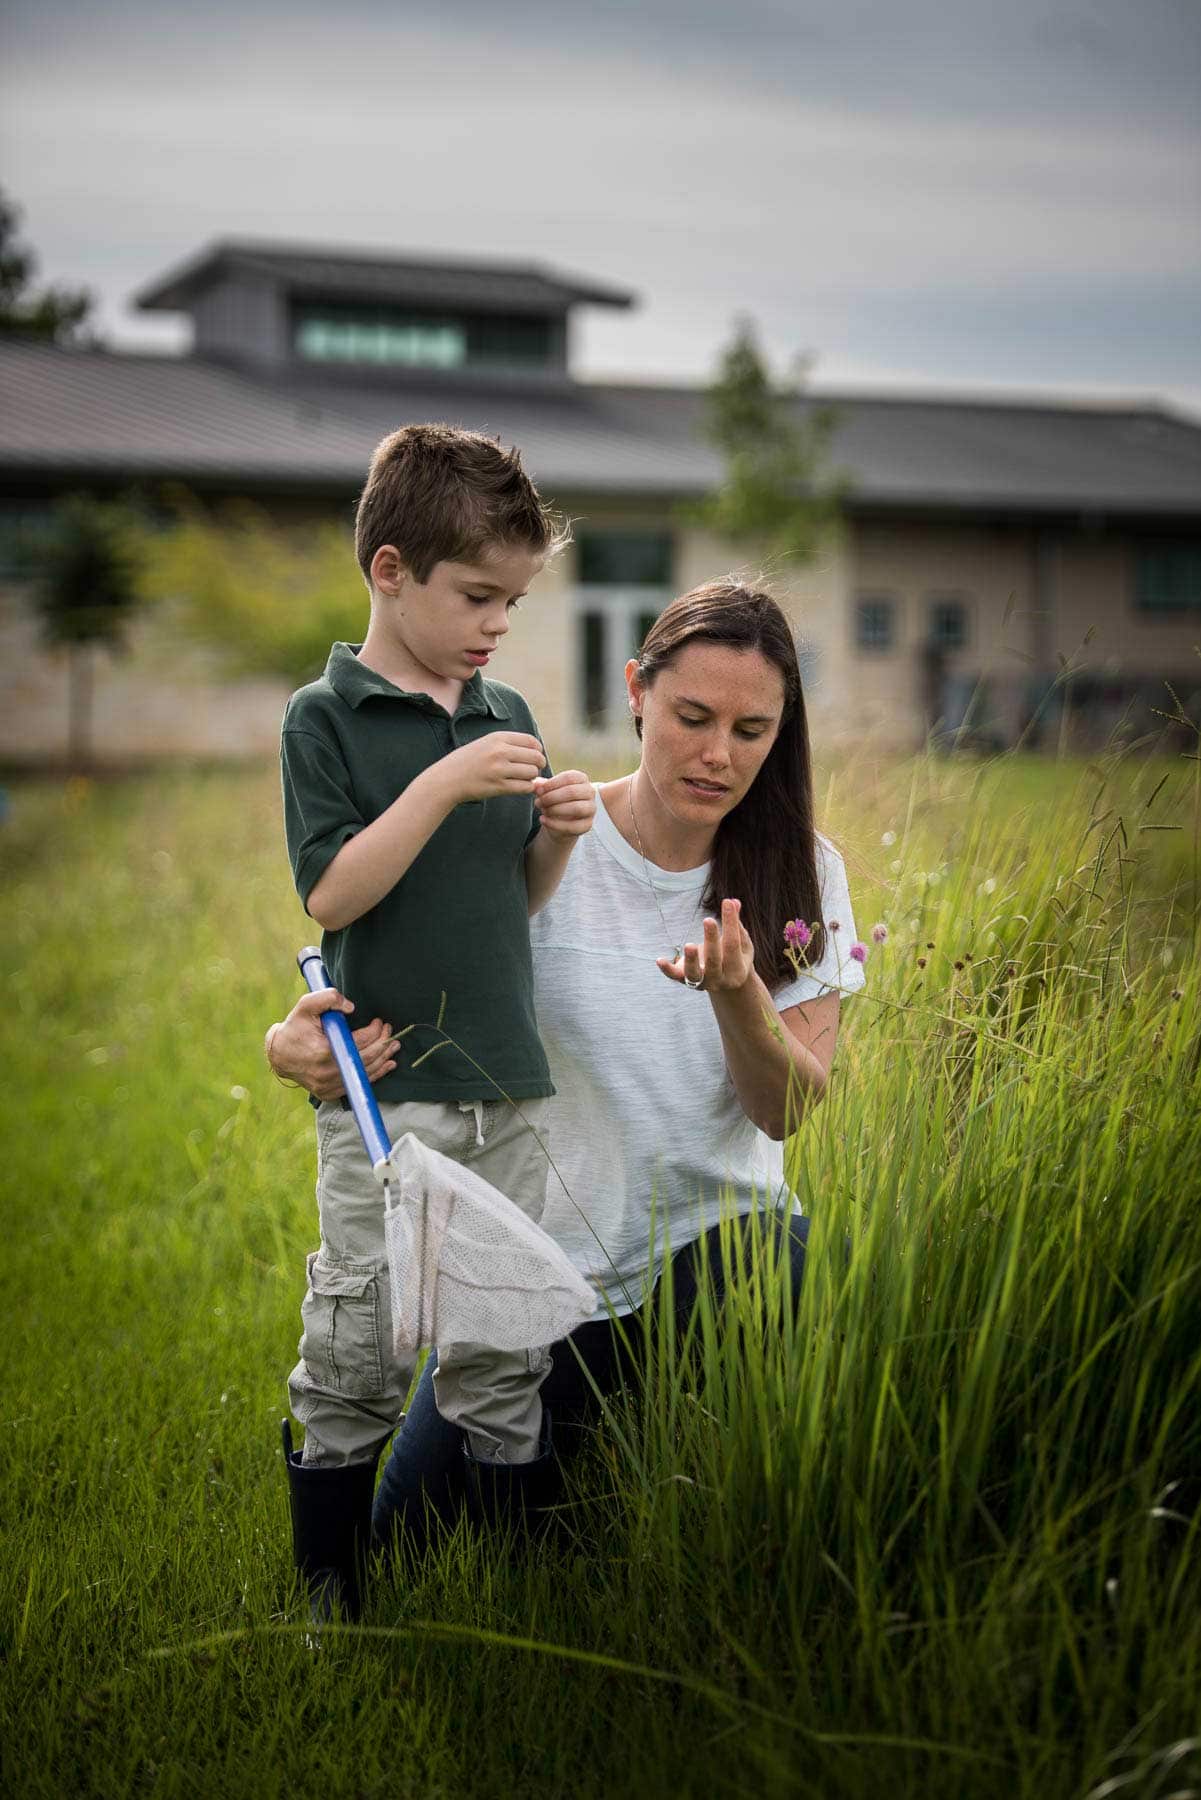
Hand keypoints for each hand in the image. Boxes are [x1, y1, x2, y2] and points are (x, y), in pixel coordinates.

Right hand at [265, 988, 397, 1100]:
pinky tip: (386, 1065)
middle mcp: (327, 1072)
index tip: (380, 1022)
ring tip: (393, 1047)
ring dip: (383, 1060)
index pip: (359, 1042)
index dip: (374, 1031)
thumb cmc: (295, 1028)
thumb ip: (327, 998)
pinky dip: (374, 1075)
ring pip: (364, 1074)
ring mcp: (328, 1085)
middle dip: (382, 1044)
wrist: (280, 1055)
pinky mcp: (329, 1093)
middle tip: (390, 1032)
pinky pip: (357, 1084)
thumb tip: (351, 1006)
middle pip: (365, 1059)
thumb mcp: (306, 1006)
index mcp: (324, 1051)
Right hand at [440, 732, 545, 804]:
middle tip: (531, 770)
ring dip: (531, 778)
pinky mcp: (498, 787)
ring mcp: (499, 770)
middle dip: (538, 765)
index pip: (531, 741)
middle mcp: (499, 751)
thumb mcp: (485, 744)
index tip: (534, 757)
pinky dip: (526, 788)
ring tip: (522, 778)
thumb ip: (507, 744)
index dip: (538, 750)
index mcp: (497, 738)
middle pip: (535, 757)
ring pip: (532, 773)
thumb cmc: (467, 762)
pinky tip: (518, 786)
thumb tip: (536, 751)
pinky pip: (525, 787)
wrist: (447, 779)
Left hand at [533, 770, 594, 840]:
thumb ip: (542, 786)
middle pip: (572, 792)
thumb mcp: (547, 790)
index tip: (538, 790)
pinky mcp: (587, 825)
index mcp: (581, 779)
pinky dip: (555, 824)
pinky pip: (573, 826)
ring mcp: (591, 809)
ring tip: (543, 810)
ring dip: (555, 810)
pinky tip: (543, 820)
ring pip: (576, 808)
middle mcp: (590, 792)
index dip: (551, 784)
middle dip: (551, 797)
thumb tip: (536, 784)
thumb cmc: (554, 800)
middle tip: (538, 802)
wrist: (560, 820)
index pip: (569, 777)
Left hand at [657, 898, 754, 993]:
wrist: (724, 986)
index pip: (733, 945)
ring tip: (689, 945)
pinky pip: (675, 976)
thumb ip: (736, 925)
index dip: (730, 923)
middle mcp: (719, 979)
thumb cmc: (734, 958)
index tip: (727, 903)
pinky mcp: (684, 980)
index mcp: (737, 970)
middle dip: (711, 939)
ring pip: (694, 973)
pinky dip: (667, 969)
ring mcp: (701, 982)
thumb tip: (733, 901)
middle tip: (708, 920)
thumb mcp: (741, 945)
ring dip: (691, 959)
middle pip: (714, 960)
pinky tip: (660, 960)